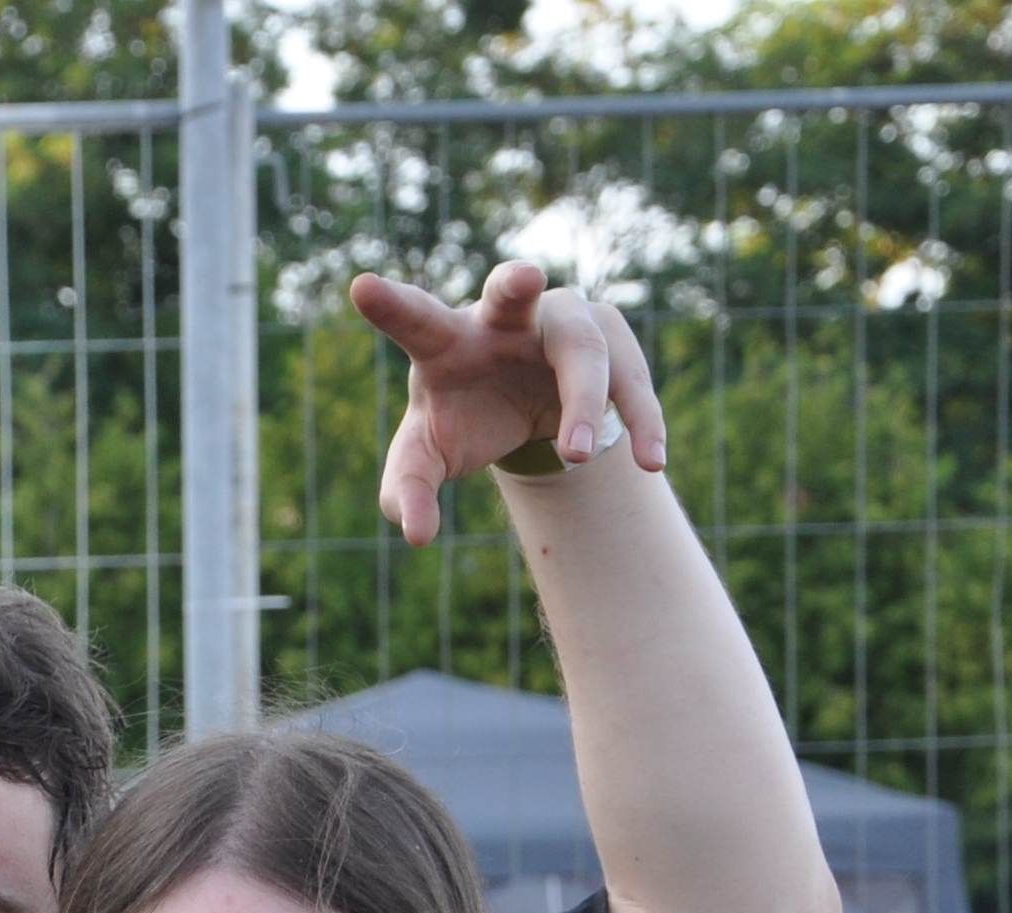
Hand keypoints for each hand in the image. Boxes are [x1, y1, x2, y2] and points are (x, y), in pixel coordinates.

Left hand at [353, 262, 667, 547]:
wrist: (525, 407)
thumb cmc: (464, 418)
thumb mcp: (428, 457)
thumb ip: (409, 490)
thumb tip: (414, 535)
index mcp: (447, 340)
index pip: (415, 320)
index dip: (391, 305)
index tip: (360, 287)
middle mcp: (505, 320)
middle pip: (511, 293)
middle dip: (516, 282)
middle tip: (525, 279)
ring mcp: (564, 322)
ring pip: (582, 345)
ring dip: (583, 399)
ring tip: (576, 456)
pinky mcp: (612, 342)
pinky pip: (632, 378)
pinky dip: (642, 419)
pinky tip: (651, 462)